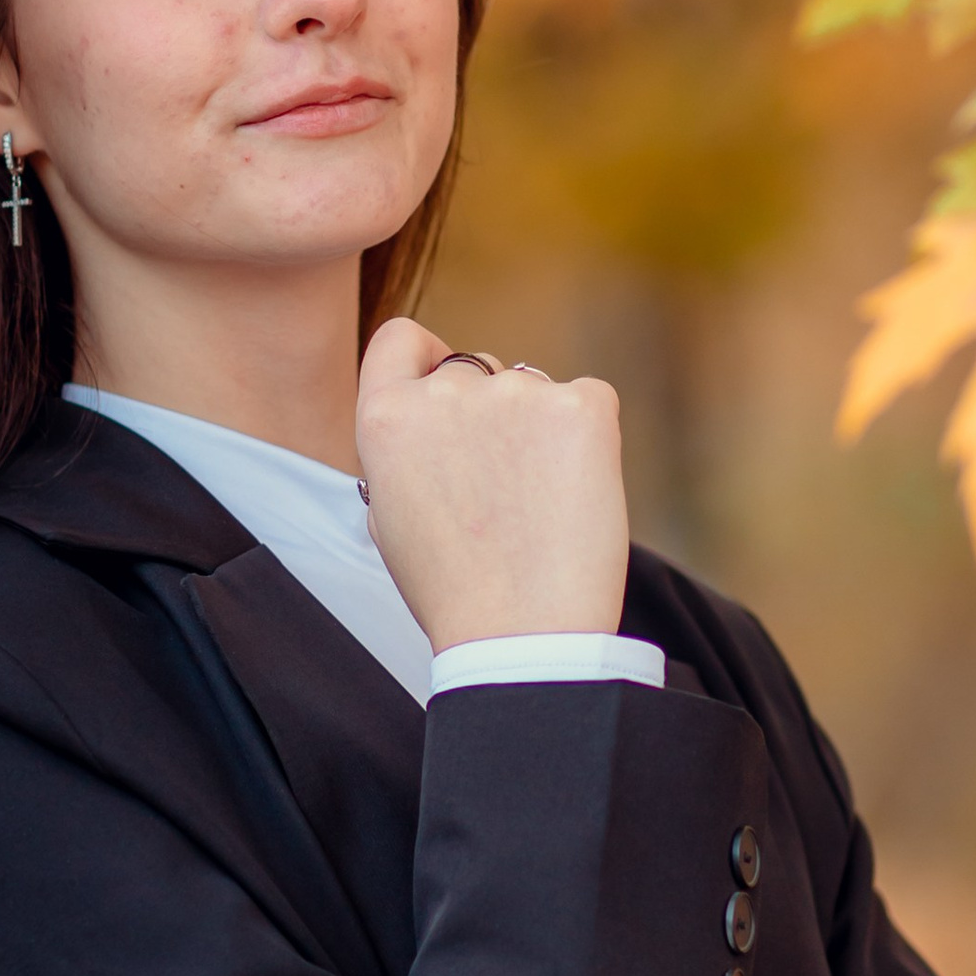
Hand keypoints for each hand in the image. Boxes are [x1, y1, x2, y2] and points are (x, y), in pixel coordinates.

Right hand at [353, 318, 628, 652]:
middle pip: (474, 370)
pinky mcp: (583, 405)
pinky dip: (587, 440)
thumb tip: (431, 420)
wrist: (523, 634)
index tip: (443, 390)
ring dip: (537, 430)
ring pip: (533, 390)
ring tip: (538, 508)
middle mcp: (446, 391)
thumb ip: (404, 451)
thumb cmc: (455, 590)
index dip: (425, 359)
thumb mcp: (391, 516)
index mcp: (387, 418)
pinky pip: (587, 402)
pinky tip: (573, 497)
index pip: (400, 340)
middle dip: (490, 414)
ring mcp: (517, 392)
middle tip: (504, 489)